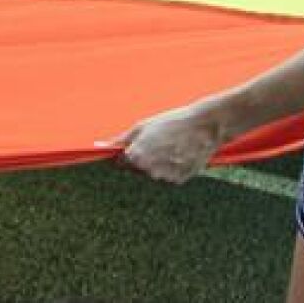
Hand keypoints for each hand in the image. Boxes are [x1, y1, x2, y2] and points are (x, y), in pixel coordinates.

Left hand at [106, 103, 223, 183]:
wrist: (204, 126)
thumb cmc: (170, 122)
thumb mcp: (141, 127)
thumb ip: (120, 140)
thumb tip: (100, 146)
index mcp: (135, 157)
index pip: (120, 163)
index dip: (125, 153)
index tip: (134, 145)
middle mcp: (148, 171)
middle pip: (135, 169)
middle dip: (140, 159)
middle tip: (156, 142)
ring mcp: (164, 178)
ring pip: (152, 173)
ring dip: (155, 164)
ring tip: (169, 146)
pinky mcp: (179, 181)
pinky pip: (167, 176)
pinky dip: (170, 168)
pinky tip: (179, 153)